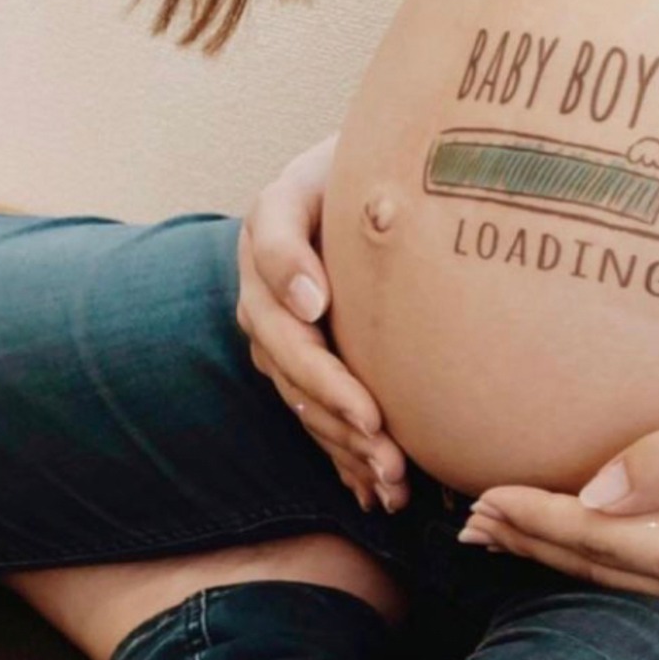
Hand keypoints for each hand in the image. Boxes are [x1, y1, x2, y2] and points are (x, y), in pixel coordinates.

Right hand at [236, 133, 407, 512]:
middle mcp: (264, 288)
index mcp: (270, 224)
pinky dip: (347, 461)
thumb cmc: (374, 169)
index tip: (319, 306)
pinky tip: (377, 496)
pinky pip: (319, 419)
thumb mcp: (352, 163)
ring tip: (393, 479)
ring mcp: (281, 333)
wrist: (379, 187)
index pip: (271, 254)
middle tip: (380, 434)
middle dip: (334, 399)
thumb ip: (335, 209)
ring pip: (303, 397)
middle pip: (290, 351)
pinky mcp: (306, 367)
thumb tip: (311, 302)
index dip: (292, 283)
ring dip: (344, 444)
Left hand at [459, 398, 658, 627]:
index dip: (536, 514)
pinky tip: (594, 557)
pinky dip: (612, 571)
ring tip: (507, 540)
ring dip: (564, 562)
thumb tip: (593, 489)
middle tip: (468, 524)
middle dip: (533, 544)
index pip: (601, 538)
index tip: (479, 496)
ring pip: (629, 591)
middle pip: (602, 573)